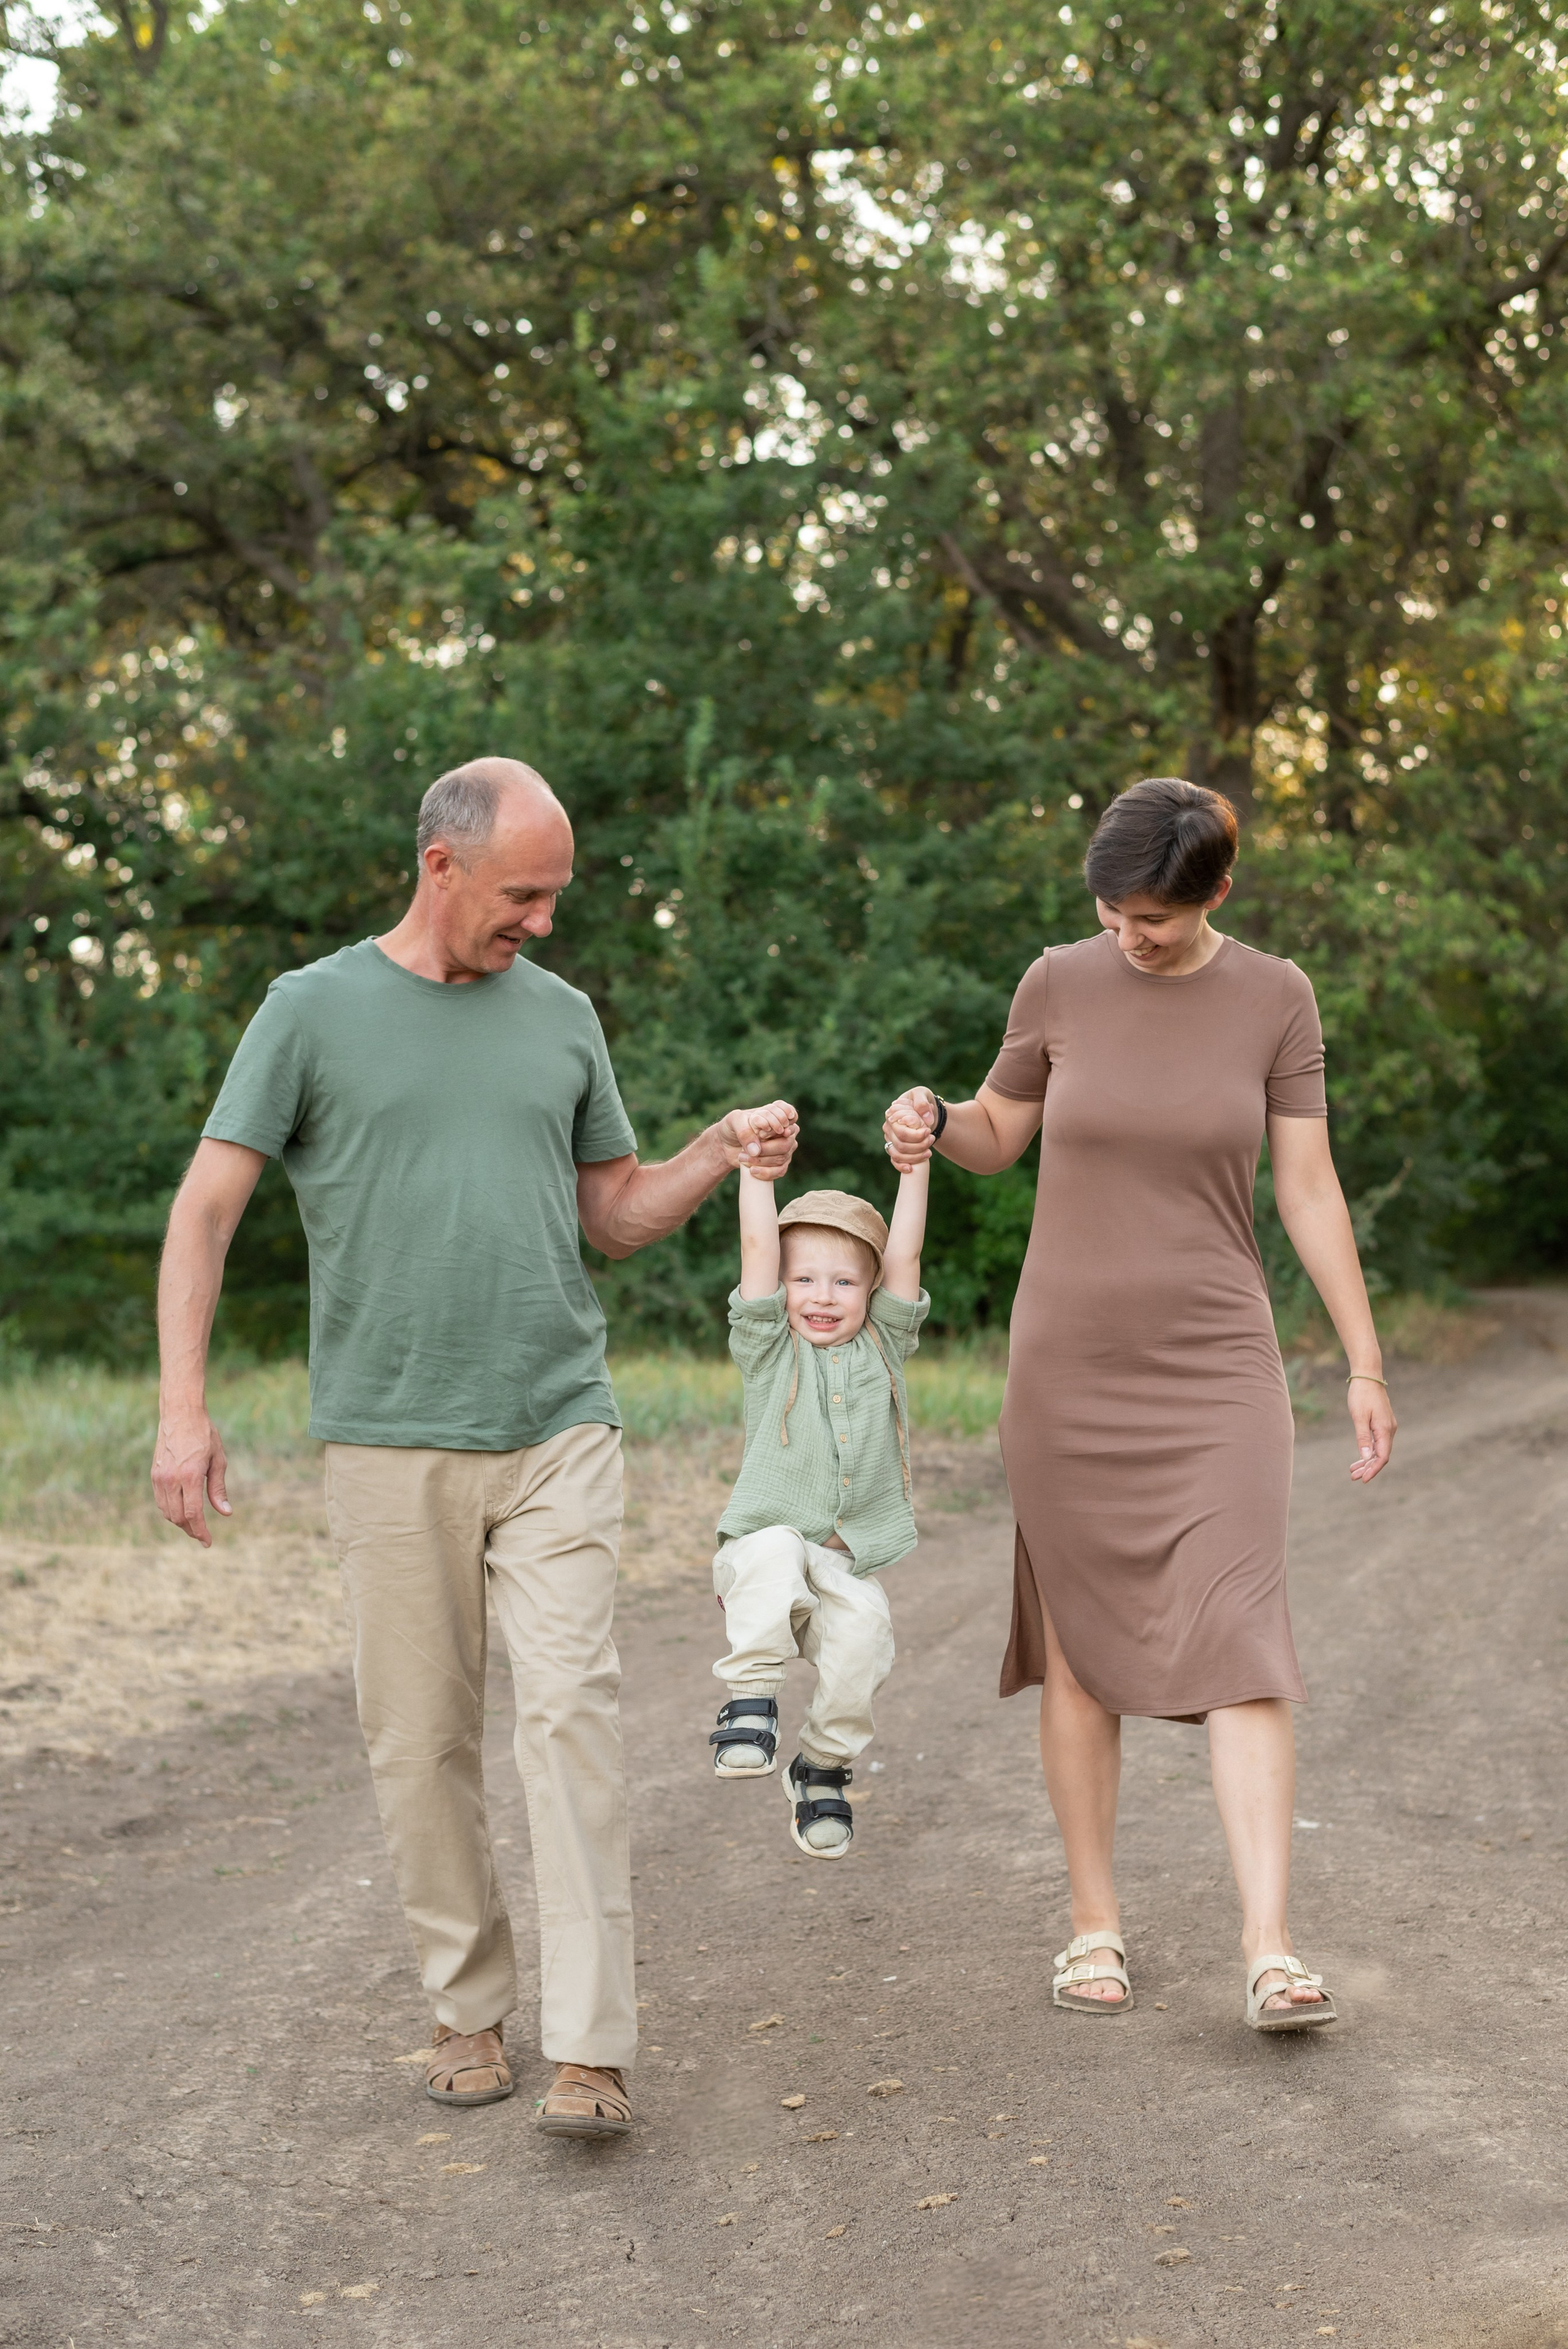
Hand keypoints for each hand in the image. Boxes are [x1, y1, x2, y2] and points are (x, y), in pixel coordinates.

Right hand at [152, 1409, 232, 1546]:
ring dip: (180, 1522)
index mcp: (191, 1476)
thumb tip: (225, 1513)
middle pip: (178, 1517)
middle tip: (203, 1535)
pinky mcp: (154, 1474)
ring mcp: (160, 1477)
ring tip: (194, 1525)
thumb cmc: (204, 1435)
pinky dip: (170, 1511)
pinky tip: (181, 1511)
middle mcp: (171, 1479)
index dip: (200, 1531)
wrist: (180, 1414)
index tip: (207, 1542)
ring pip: (167, 1512)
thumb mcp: (218, 1460)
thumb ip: (219, 1489)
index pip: (193, 1513)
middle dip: (191, 1529)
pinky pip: (160, 1501)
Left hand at [715, 1099, 798, 1182]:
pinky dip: (766, 1173)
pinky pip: (781, 1170)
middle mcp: (784, 1129)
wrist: (725, 1144)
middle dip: (766, 1149)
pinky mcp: (780, 1162)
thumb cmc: (731, 1127)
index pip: (791, 1116)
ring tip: (742, 1158)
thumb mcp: (734, 1121)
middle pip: (787, 1142)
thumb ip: (745, 1131)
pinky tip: (753, 1171)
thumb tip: (756, 1151)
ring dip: (762, 1161)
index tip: (762, 1134)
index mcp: (776, 1113)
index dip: (781, 1126)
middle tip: (747, 1152)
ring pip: (783, 1157)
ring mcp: (784, 1146)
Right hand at [884, 1086, 938, 1171]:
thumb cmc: (921, 1101)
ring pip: (897, 1155)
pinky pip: (894, 1161)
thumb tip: (925, 1118)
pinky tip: (911, 1169)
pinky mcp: (894, 1148)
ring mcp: (890, 1140)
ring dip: (914, 1157)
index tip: (929, 1131)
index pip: (901, 1132)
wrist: (925, 1111)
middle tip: (932, 1139)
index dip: (916, 1135)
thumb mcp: (922, 1094)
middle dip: (919, 1146)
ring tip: (929, 1152)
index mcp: (892, 1115)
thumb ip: (922, 1102)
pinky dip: (901, 1166)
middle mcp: (888, 1129)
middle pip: (900, 1145)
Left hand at [1346, 1376, 1396, 1482]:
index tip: (1363, 1479)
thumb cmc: (1361, 1395)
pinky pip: (1377, 1442)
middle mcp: (1389, 1430)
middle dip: (1368, 1468)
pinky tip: (1359, 1458)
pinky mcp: (1382, 1424)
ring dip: (1367, 1461)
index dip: (1373, 1469)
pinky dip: (1368, 1451)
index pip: (1382, 1456)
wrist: (1367, 1376)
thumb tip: (1367, 1456)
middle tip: (1353, 1477)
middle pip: (1381, 1455)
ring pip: (1379, 1449)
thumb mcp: (1359, 1416)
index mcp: (1385, 1429)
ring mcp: (1387, 1427)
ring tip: (1353, 1471)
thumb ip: (1363, 1437)